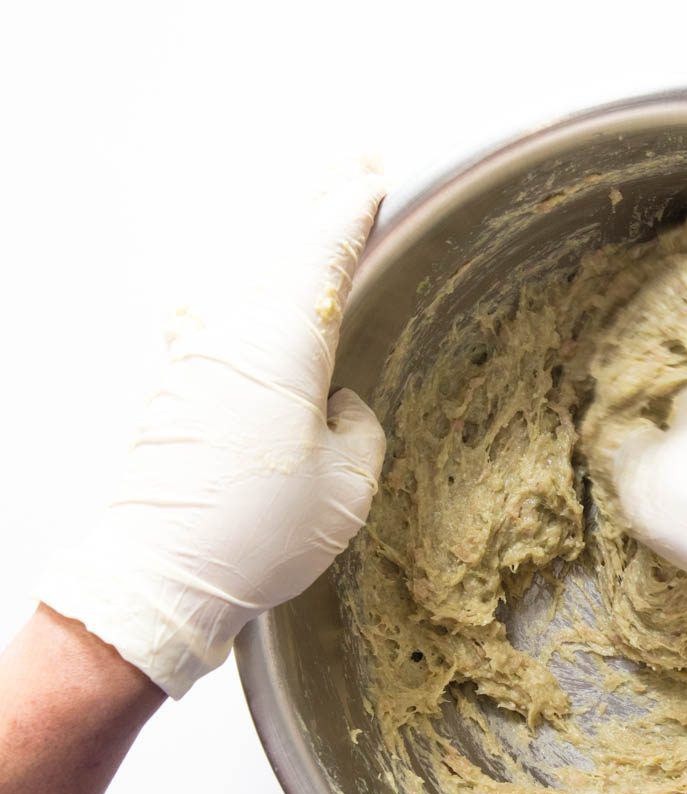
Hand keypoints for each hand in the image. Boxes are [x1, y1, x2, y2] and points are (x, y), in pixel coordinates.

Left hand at [37, 161, 387, 697]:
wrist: (162, 579)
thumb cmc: (259, 534)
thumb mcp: (348, 484)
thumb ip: (358, 428)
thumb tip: (338, 407)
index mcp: (280, 346)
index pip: (322, 253)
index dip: (352, 210)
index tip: (374, 178)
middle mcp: (230, 339)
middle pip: (281, 253)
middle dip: (321, 208)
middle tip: (353, 171)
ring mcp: (195, 363)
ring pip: (252, 286)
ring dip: (290, 255)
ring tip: (322, 229)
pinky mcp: (178, 394)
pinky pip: (227, 326)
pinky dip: (258, 302)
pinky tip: (264, 306)